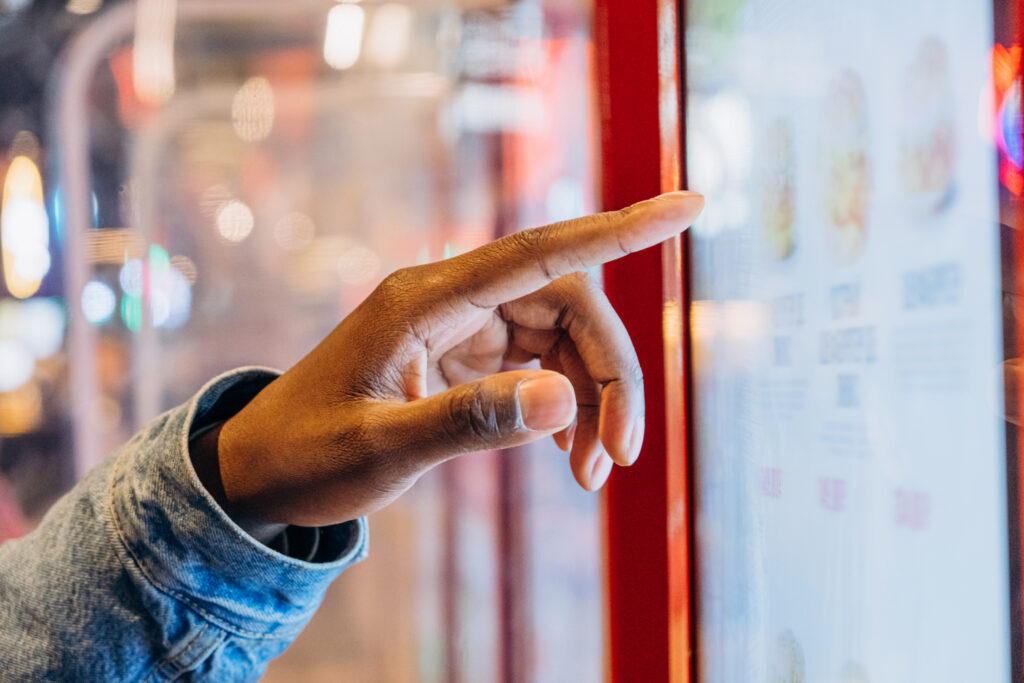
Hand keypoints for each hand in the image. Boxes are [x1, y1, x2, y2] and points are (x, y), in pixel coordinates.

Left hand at [194, 192, 703, 531]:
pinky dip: (564, 407)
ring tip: (593, 473)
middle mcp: (451, 298)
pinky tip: (568, 453)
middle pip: (569, 304)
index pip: (541, 250)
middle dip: (611, 374)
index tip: (688, 205)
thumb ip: (471, 423)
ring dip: (592, 399)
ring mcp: (460, 325)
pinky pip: (538, 365)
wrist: (260, 475)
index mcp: (425, 298)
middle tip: (621, 454)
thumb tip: (567, 402)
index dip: (619, 228)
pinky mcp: (464, 355)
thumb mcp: (384, 450)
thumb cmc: (308, 457)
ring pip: (562, 338)